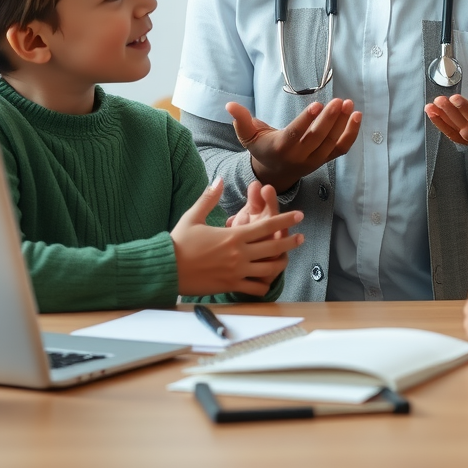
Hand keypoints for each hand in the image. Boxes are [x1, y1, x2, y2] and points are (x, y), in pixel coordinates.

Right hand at [171, 179, 303, 296]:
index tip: (299, 215)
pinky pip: (254, 288)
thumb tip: (218, 179)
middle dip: (290, 242)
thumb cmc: (178, 242)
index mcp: (233, 235)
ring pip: (268, 269)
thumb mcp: (193, 216)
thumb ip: (209, 198)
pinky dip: (263, 284)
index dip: (286, 219)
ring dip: (280, 263)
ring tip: (286, 259)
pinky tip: (266, 281)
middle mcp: (239, 254)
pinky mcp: (230, 286)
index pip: (267, 226)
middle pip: (274, 247)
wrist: (165, 268)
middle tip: (301, 237)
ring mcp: (236, 272)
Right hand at [227, 99, 361, 191]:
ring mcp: (314, 160)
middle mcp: (299, 157)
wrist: (275, 173)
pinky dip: (351, 134)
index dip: (306, 121)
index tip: (317, 105)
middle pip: (316, 139)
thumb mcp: (247, 136)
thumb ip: (241, 120)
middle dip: (329, 120)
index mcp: (280, 148)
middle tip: (338, 101)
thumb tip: (229, 105)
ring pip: (331, 144)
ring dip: (342, 125)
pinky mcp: (325, 160)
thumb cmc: (262, 148)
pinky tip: (356, 116)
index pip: (295, 134)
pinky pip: (341, 149)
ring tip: (349, 104)